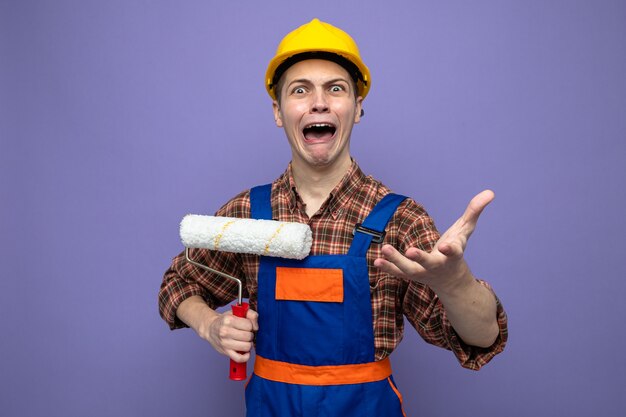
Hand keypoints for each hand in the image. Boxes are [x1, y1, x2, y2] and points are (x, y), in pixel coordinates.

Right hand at [198, 308, 258, 363]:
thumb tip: (256, 327)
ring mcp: (225, 343)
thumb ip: (250, 314)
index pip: (249, 325)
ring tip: (244, 341)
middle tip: (245, 333)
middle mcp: (225, 331)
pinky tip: (245, 351)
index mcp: (229, 320)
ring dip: (248, 344)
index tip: (246, 326)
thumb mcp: (237, 312)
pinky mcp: (225, 352)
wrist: (211, 329)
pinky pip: (240, 358)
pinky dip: (246, 356)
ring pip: (247, 346)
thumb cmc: (226, 320)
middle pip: (248, 336)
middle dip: (250, 335)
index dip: (251, 325)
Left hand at [374, 190, 494, 292]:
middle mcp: (437, 266)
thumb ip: (474, 212)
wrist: (449, 280)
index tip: (446, 246)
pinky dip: (387, 267)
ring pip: (409, 270)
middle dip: (419, 258)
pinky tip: (377, 260)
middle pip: (428, 263)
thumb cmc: (455, 250)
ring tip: (385, 248)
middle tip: (410, 251)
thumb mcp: (465, 231)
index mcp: (452, 256)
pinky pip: (397, 273)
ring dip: (396, 260)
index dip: (451, 249)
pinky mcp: (410, 275)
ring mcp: (423, 272)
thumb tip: (490, 192)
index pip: (454, 252)